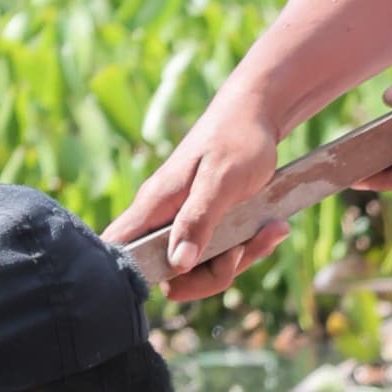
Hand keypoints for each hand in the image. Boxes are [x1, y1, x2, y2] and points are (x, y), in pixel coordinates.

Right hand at [104, 88, 284, 303]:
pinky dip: (251, 249)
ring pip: (203, 269)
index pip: (120, 248)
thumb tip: (177, 264)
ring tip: (268, 231)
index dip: (134, 274)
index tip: (178, 274)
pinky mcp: (210, 227)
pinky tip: (272, 228)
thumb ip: (197, 222)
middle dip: (210, 275)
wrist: (257, 116)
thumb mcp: (219, 182)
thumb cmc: (235, 141)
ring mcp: (188, 225)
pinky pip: (224, 256)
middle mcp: (165, 220)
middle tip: (239, 251)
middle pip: (171, 275)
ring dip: (240, 260)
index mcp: (154, 205)